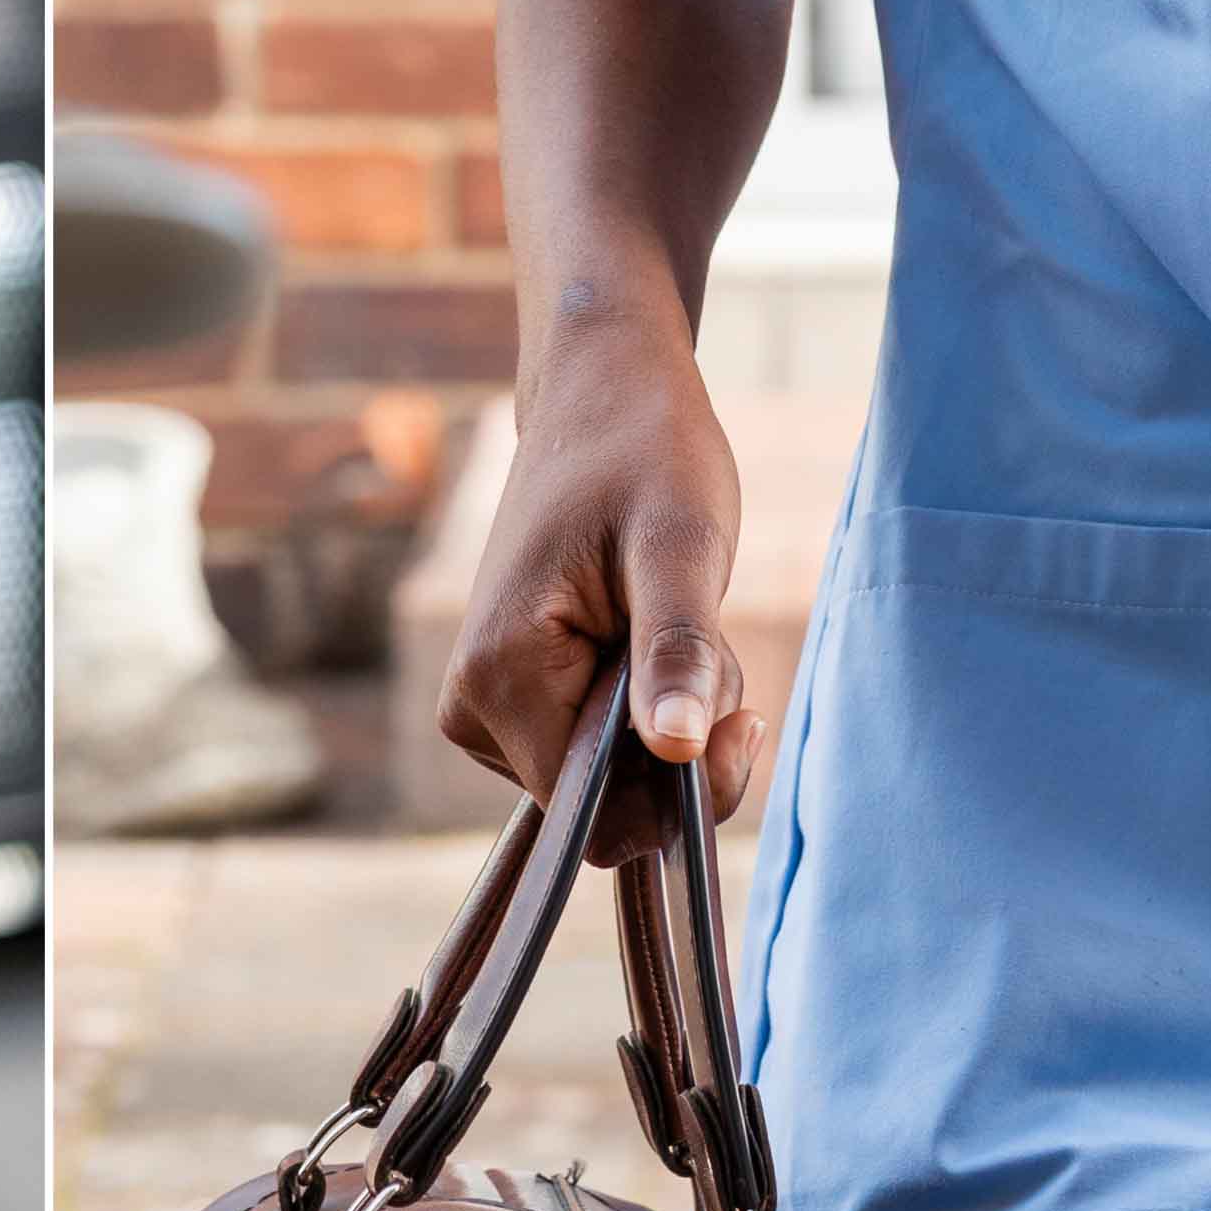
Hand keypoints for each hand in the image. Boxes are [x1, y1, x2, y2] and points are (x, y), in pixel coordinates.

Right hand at [441, 302, 757, 822]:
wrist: (600, 393)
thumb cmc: (646, 453)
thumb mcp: (682, 545)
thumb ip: (678, 649)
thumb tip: (677, 749)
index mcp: (497, 678)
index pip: (597, 816)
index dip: (681, 786)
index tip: (740, 709)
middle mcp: (470, 705)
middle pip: (603, 805)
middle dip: (679, 741)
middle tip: (707, 640)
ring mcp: (482, 703)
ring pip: (604, 779)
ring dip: (665, 717)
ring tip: (672, 616)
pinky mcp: (507, 693)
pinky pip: (592, 747)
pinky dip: (643, 705)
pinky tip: (651, 629)